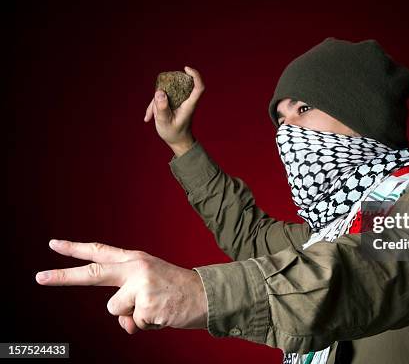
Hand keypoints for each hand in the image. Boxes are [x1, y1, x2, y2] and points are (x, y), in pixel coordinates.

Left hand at [35, 240, 207, 333]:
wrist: (206, 294)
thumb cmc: (176, 290)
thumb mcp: (150, 286)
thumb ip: (128, 299)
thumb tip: (122, 323)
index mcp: (136, 259)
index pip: (101, 252)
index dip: (76, 249)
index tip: (53, 244)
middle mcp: (136, 269)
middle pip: (93, 274)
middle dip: (63, 277)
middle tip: (38, 277)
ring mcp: (140, 287)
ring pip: (115, 310)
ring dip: (132, 315)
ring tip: (154, 306)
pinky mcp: (146, 306)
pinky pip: (133, 324)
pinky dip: (146, 325)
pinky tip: (161, 314)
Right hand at [144, 66, 204, 156]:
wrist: (177, 141)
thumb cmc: (174, 133)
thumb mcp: (165, 122)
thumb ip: (162, 108)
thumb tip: (159, 91)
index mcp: (189, 105)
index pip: (198, 87)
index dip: (195, 75)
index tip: (186, 69)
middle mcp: (185, 100)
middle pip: (179, 85)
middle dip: (166, 88)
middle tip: (158, 104)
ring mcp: (178, 101)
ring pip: (166, 92)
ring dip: (156, 103)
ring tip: (152, 116)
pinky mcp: (171, 103)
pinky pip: (161, 99)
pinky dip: (154, 107)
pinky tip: (149, 117)